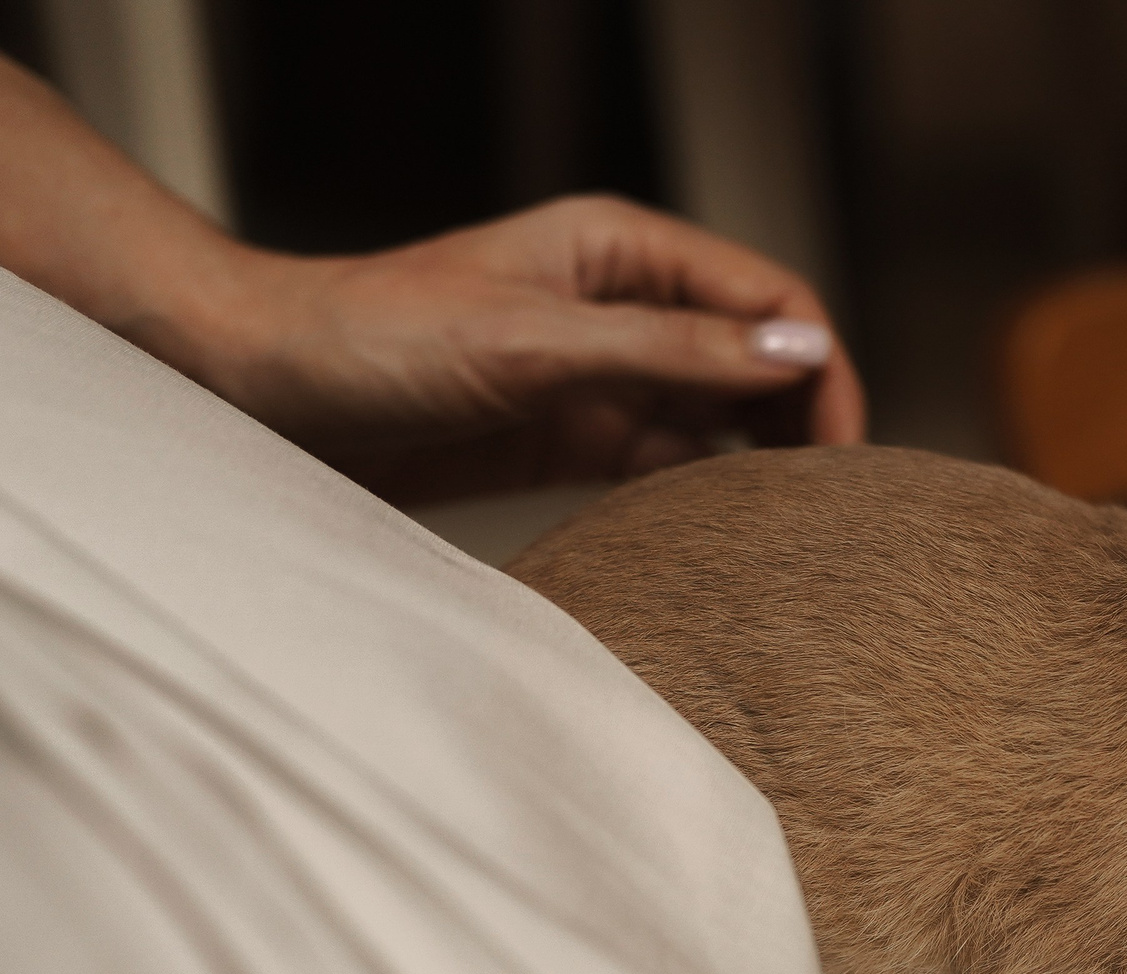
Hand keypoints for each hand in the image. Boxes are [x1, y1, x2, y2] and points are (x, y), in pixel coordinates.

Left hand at [180, 195, 865, 502]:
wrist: (253, 391)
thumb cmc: (370, 340)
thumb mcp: (535, 344)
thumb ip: (672, 351)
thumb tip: (799, 354)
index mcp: (621, 250)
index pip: (770, 296)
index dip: (822, 365)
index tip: (844, 450)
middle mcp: (622, 307)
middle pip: (758, 357)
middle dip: (808, 418)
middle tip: (841, 504)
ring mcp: (598, 375)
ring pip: (720, 417)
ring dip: (762, 464)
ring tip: (799, 531)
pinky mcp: (567, 438)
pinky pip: (666, 467)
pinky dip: (706, 499)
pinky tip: (729, 540)